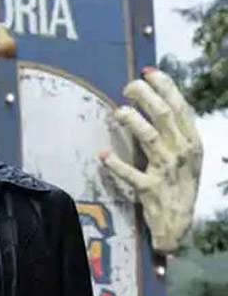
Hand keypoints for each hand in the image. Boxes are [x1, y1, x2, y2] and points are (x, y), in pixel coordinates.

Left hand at [99, 66, 202, 253]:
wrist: (179, 223)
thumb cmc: (179, 186)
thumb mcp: (187, 157)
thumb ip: (175, 132)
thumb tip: (158, 102)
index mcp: (192, 142)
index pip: (180, 107)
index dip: (164, 86)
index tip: (147, 72)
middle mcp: (181, 153)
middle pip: (164, 116)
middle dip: (146, 96)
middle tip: (128, 86)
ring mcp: (166, 171)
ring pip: (150, 138)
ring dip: (132, 121)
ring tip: (117, 111)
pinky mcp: (150, 190)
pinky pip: (131, 174)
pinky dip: (116, 165)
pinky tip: (103, 155)